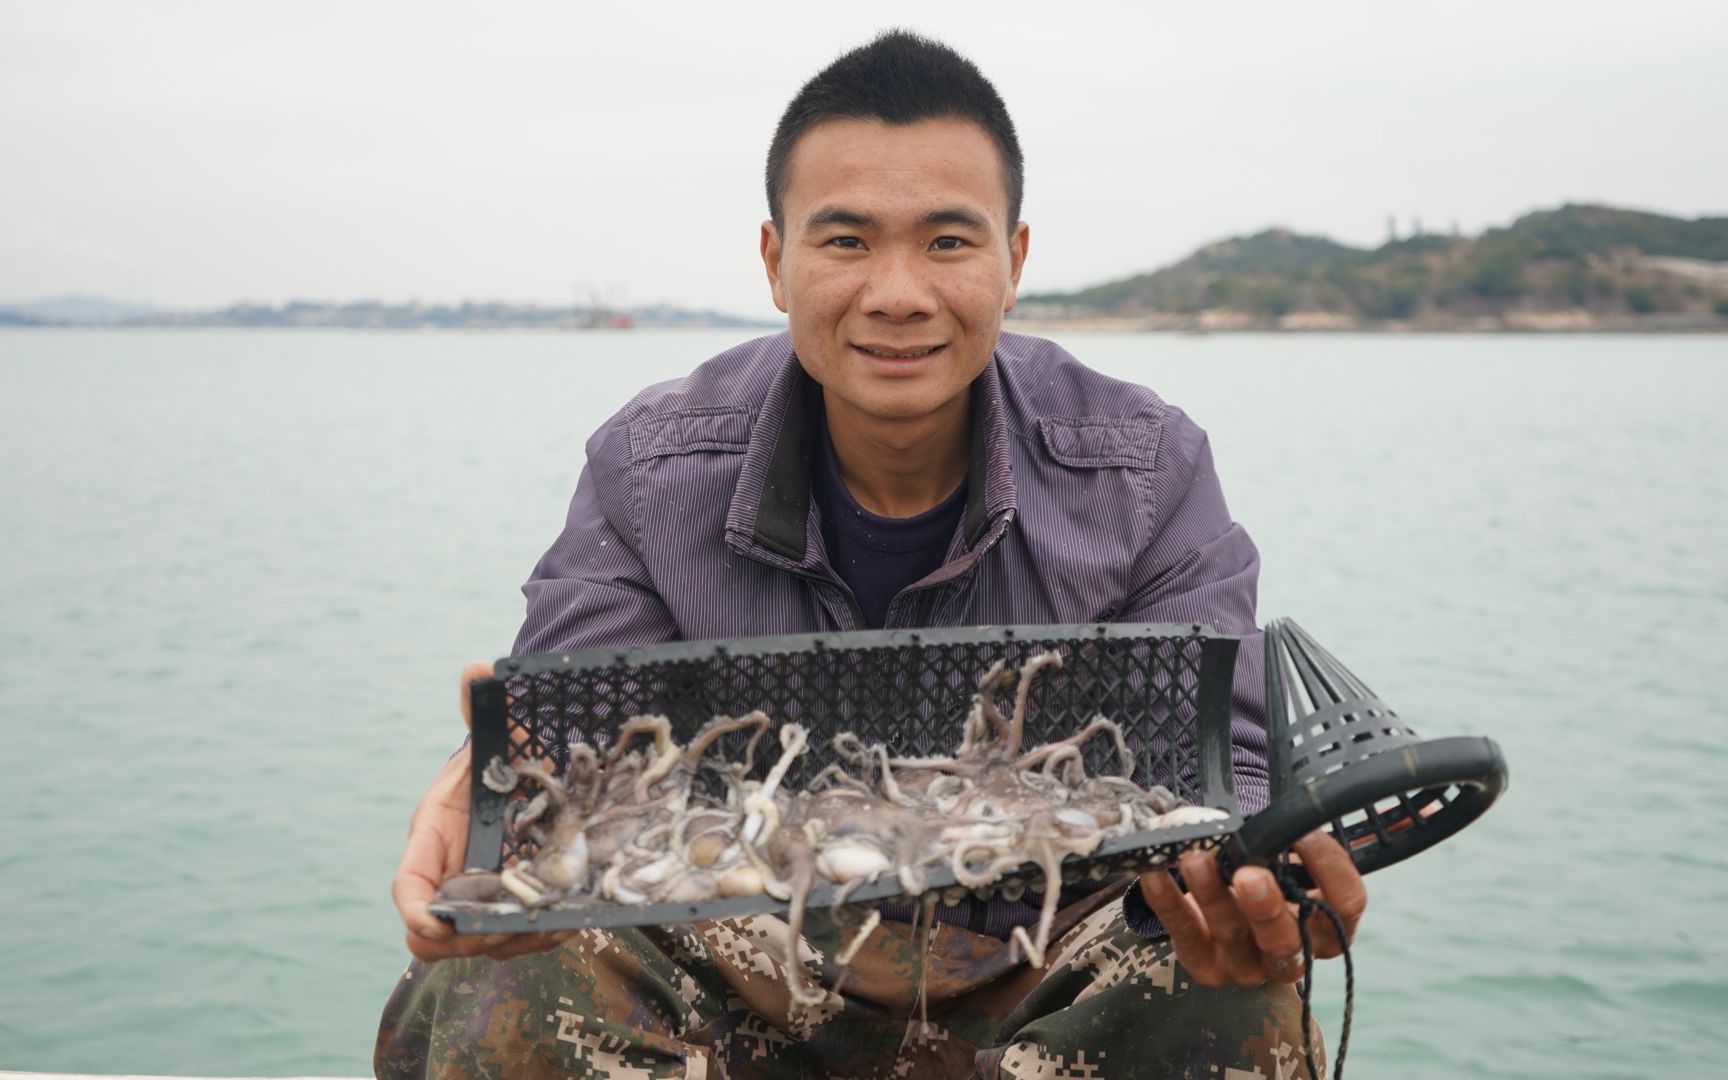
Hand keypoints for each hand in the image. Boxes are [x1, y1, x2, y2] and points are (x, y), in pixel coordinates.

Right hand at [390, 661, 575, 962]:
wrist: (516, 772)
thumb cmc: (495, 759)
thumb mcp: (490, 734)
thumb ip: (482, 708)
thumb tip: (478, 669)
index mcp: (432, 837)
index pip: (408, 885)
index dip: (415, 909)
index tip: (435, 922)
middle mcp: (446, 873)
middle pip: (434, 934)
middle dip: (468, 937)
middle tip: (509, 926)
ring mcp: (475, 895)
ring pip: (474, 944)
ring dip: (508, 942)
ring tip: (548, 924)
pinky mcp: (505, 906)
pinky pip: (509, 940)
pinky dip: (533, 937)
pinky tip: (565, 921)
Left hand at [1138, 830, 1365, 987]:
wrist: (1226, 914)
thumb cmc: (1263, 876)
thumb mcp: (1282, 861)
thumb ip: (1280, 842)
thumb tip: (1263, 815)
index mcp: (1324, 926)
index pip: (1345, 905)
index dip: (1330, 869)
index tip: (1304, 832)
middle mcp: (1291, 954)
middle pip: (1287, 940)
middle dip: (1266, 906)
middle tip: (1249, 874)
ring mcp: (1247, 966)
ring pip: (1232, 936)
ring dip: (1212, 895)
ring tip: (1195, 860)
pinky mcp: (1205, 967)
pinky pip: (1184, 936)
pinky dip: (1168, 903)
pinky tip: (1155, 874)